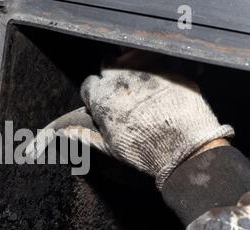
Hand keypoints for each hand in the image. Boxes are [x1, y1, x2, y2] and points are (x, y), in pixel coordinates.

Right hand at [80, 51, 233, 188]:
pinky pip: (158, 61)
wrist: (184, 149)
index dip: (94, 93)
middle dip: (110, 75)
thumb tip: (65, 132)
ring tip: (141, 85)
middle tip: (121, 92)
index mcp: (103, 98)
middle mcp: (121, 79)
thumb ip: (86, 135)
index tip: (101, 101)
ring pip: (131, 58)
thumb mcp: (110, 147)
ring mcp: (146, 71)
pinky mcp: (169, 69)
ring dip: (132, 67)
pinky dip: (157, 69)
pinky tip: (161, 85)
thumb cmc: (145, 151)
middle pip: (107, 65)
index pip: (88, 84)